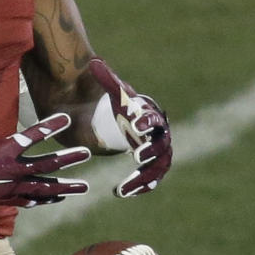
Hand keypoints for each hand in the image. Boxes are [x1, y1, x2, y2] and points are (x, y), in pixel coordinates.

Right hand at [0, 75, 89, 208]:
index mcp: (4, 149)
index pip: (32, 136)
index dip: (51, 126)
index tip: (68, 119)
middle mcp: (13, 168)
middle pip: (46, 164)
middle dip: (68, 159)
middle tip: (86, 154)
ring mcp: (12, 185)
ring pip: (44, 187)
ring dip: (65, 186)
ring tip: (84, 186)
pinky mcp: (9, 197)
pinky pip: (32, 199)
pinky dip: (46, 198)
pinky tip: (60, 197)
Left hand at [88, 57, 171, 197]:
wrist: (111, 119)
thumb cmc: (112, 103)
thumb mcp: (108, 91)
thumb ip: (105, 78)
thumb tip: (93, 61)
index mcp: (149, 115)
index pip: (154, 118)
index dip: (147, 121)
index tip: (136, 124)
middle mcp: (157, 135)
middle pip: (161, 145)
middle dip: (151, 150)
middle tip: (137, 155)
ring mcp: (154, 151)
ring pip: (157, 167)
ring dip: (143, 177)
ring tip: (123, 186)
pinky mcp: (148, 165)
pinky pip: (150, 178)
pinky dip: (140, 186)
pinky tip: (123, 192)